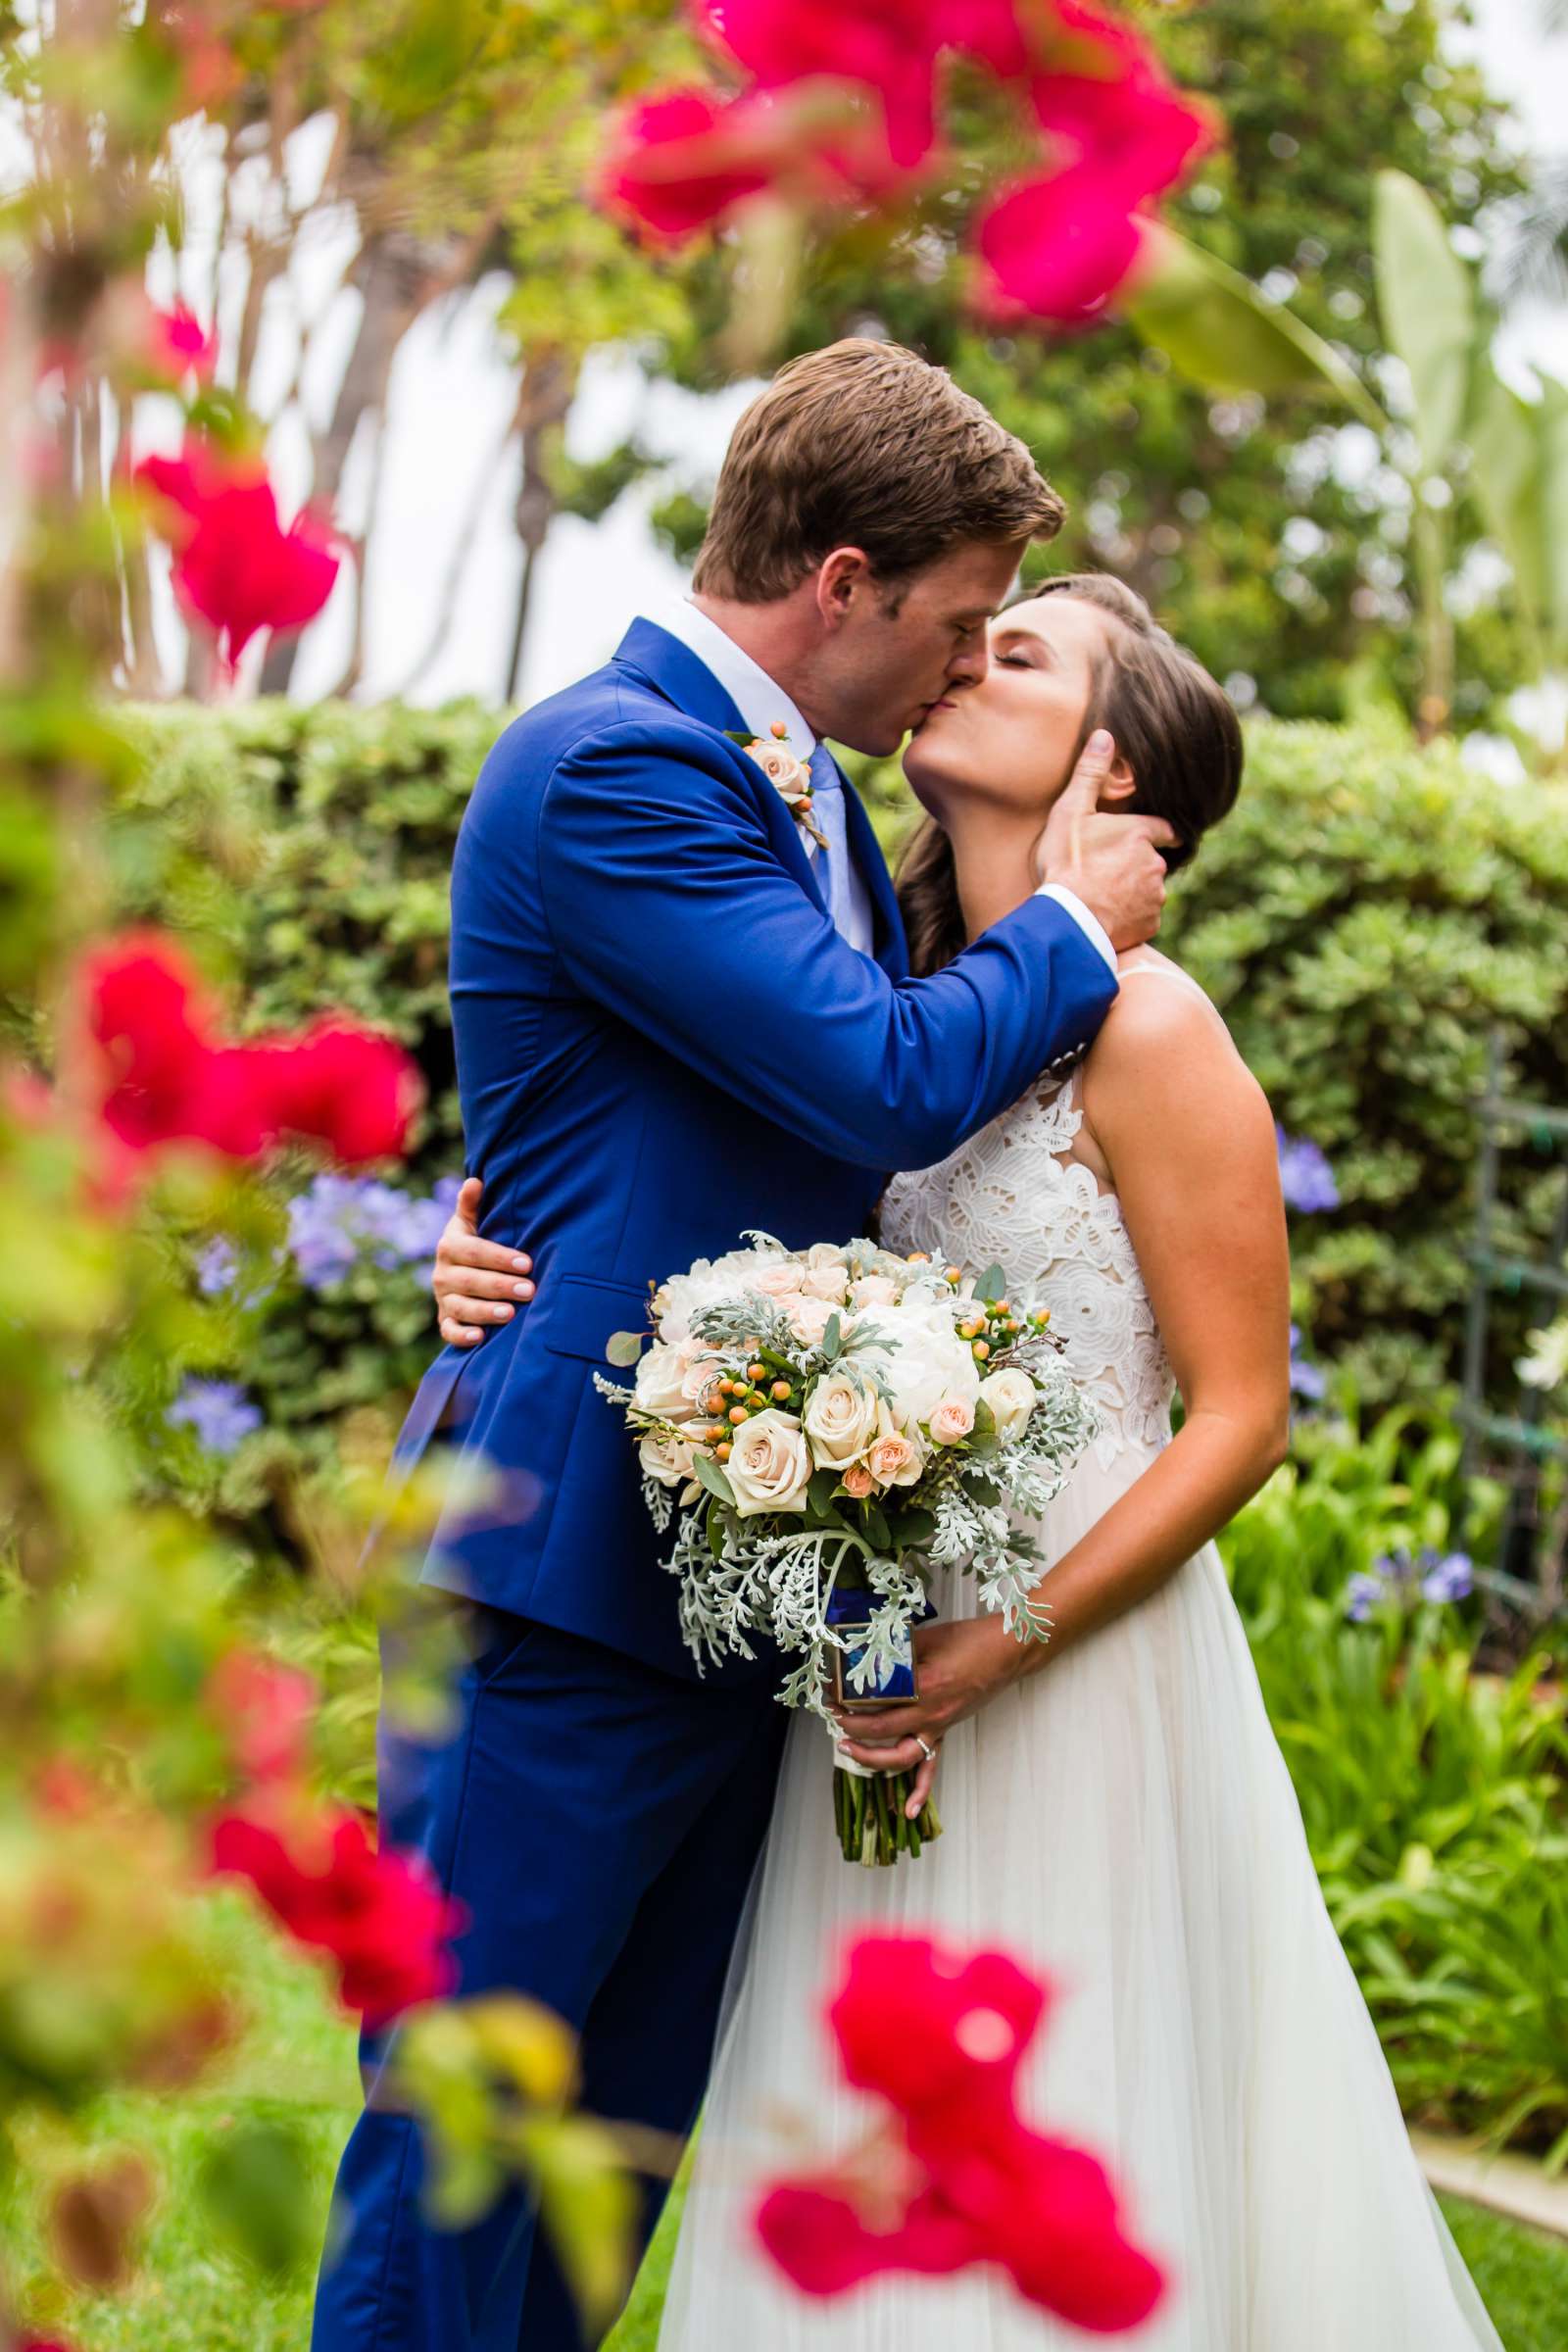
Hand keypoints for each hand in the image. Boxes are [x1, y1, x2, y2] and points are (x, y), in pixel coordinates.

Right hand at [433, 1176, 534, 1347]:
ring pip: (461, 1307)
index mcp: (449, 1246)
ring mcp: (443, 1299)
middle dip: (501, 1285)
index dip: (500, 1258)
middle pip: (471, 1281)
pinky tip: (480, 1337)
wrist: (459, 1270)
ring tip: (511, 1313)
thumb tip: (475, 1181)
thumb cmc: (474, 1242)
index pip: (474, 1251)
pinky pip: (449, 1331)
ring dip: (485, 1311)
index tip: (527, 1263)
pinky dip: (462, 1335)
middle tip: (530, 1290)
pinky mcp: (445, 1320)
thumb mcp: (471, 1222)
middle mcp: (442, 1273)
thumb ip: (471, 1205)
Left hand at [833, 1617, 1025, 1817]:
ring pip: (900, 1757)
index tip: (829, 1688)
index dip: (848, 1696)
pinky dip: (920, 1791)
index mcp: (922, 1687)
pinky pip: (932, 1766)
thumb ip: (895, 1650)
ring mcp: (938, 1726)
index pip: (875, 1699)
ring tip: (847, 1751)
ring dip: (871, 1759)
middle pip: (880, 1729)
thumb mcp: (926, 1637)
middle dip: (849, 1725)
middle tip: (831, 1715)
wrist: (1007, 1651)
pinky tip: (908, 1811)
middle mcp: (929, 1714)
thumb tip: (864, 1652)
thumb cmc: (970, 1639)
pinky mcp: (945, 1730)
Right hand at [1035, 728, 1174, 952]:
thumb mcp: (1071, 811)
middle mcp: (1155, 864)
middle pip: (1152, 862)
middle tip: (1107, 872)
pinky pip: (1142, 919)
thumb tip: (1105, 735)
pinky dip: (1129, 918)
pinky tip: (1106, 918)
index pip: (1165, 829)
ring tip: (1103, 898)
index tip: (1152, 837)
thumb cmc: (1066, 863)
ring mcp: (1154, 896)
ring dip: (1132, 893)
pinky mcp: (1149, 925)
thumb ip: (1089, 774)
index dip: (1156, 833)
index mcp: (1140, 833)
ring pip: (1148, 891)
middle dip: (1136, 866)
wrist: (1068, 918)